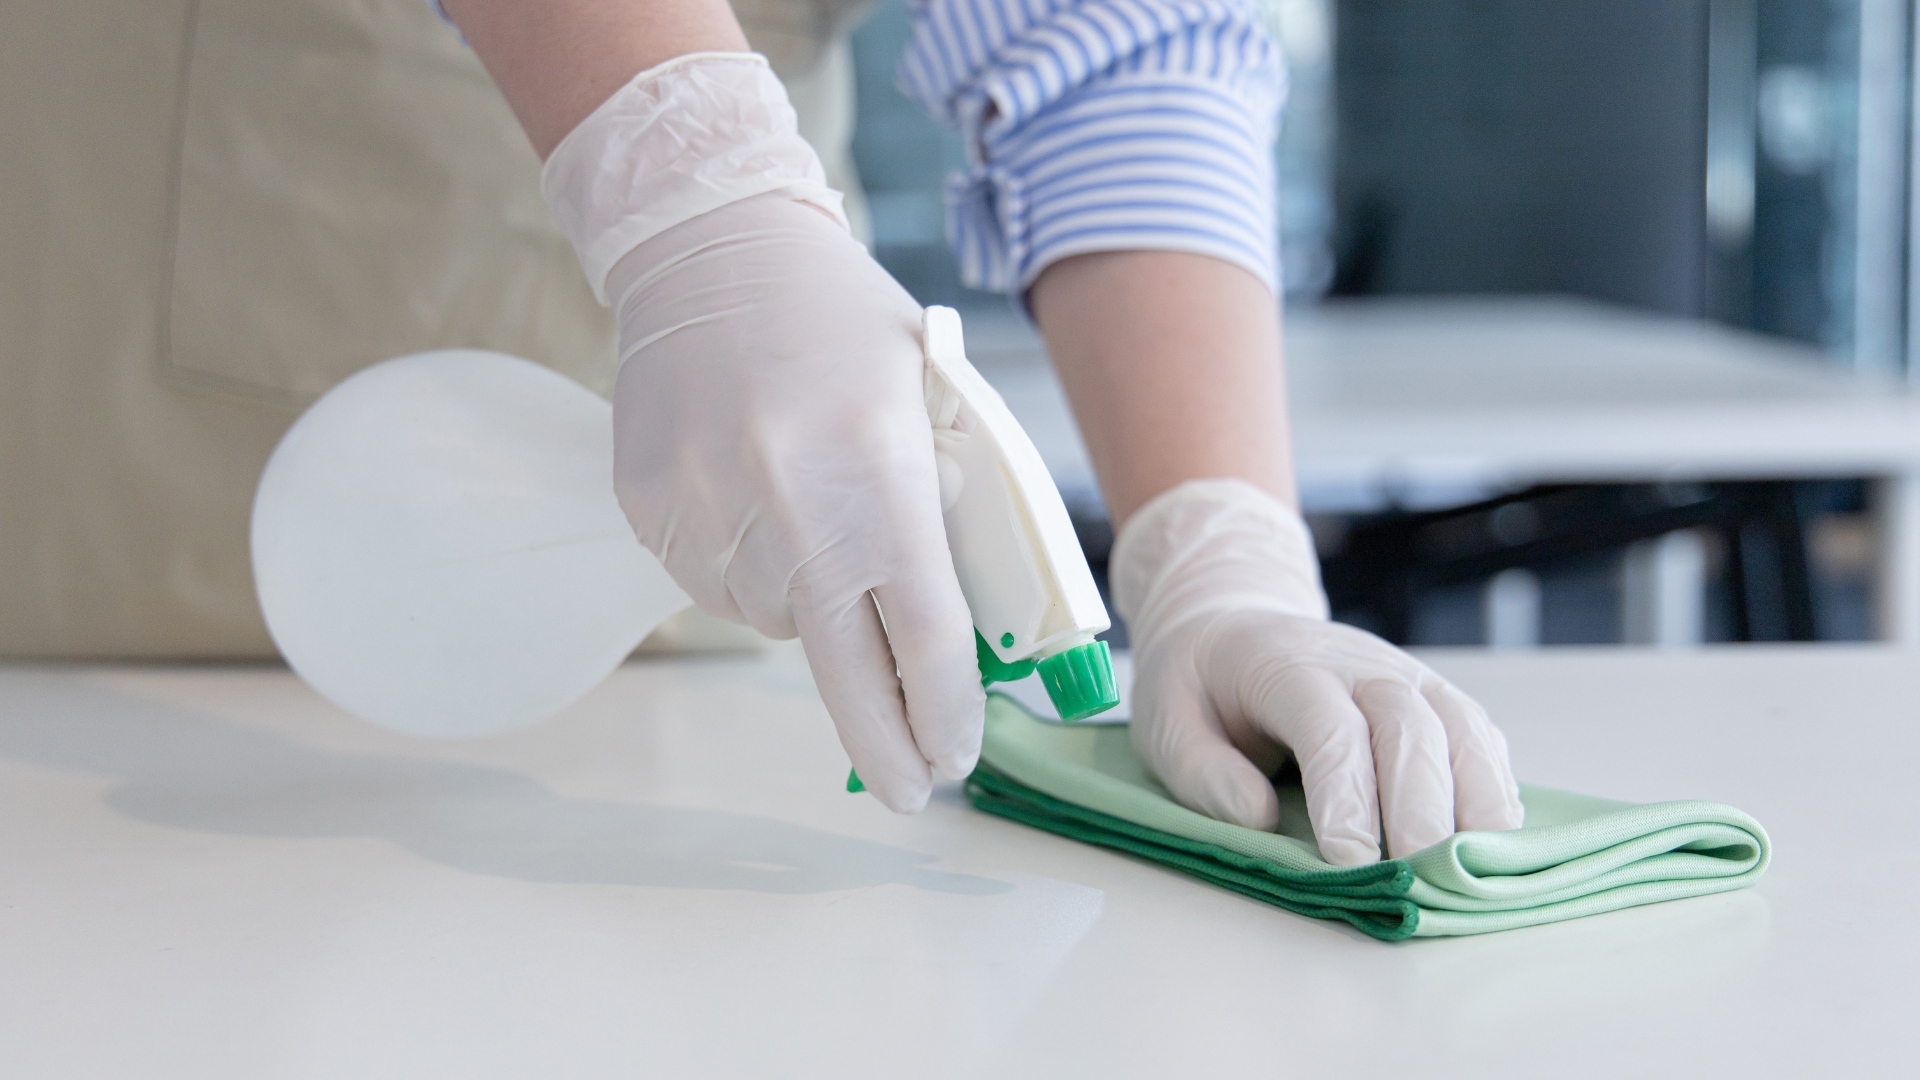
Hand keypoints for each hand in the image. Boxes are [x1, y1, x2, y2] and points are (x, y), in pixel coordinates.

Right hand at [543, 55, 982, 811]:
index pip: (926, 634)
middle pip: (843, 671)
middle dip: (883, 743)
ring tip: (805, 507)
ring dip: (806, 603)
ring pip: (772, 620)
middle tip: (907, 792)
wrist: (709, 246)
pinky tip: (753, 497)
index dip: (945, 709)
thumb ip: (947, 502)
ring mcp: (707, 511)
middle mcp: (787, 505)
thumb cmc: (841, 322)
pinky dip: (745, 568)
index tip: (955, 755)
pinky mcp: (649, 510)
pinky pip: (712, 584)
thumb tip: (960, 620)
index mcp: (876, 474)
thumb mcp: (928, 394)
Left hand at [1112, 480, 1523, 863]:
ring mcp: (1408, 677)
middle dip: (1422, 808)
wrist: (1233, 624)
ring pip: (1462, 729)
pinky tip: (1492, 841)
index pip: (1331, 728)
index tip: (1352, 863)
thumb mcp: (1166, 721)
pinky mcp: (1436, 700)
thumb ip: (1202, 770)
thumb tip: (1257, 817)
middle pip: (1410, 727)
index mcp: (1288, 665)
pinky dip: (1494, 790)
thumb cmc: (1198, 683)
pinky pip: (1480, 740)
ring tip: (1475, 869)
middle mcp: (1361, 664)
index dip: (1347, 795)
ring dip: (1476, 801)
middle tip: (1422, 879)